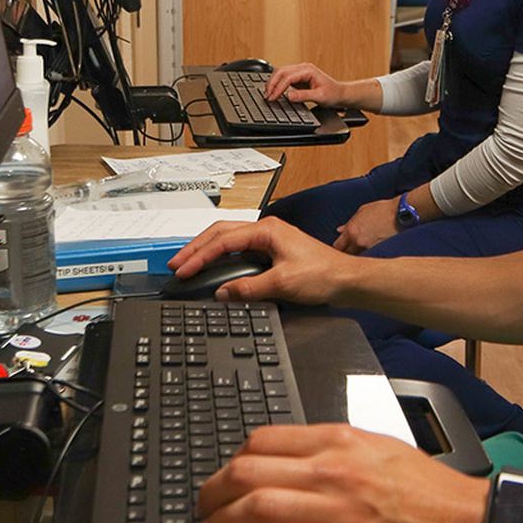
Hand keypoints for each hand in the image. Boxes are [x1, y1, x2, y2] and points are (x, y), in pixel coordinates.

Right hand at [167, 217, 352, 304]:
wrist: (346, 281)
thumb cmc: (323, 275)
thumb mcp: (282, 284)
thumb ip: (248, 288)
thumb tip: (222, 293)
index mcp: (266, 230)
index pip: (222, 240)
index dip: (199, 256)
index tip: (183, 270)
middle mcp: (266, 230)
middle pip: (221, 233)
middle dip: (196, 248)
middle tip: (176, 263)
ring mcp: (269, 239)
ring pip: (229, 239)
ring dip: (207, 251)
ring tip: (188, 264)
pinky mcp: (273, 251)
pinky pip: (240, 249)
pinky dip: (222, 257)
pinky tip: (215, 268)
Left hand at [195, 424, 488, 522]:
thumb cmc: (431, 492)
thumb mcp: (380, 449)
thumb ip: (336, 452)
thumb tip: (291, 464)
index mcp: (341, 441)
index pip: (263, 439)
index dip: (231, 460)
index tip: (223, 477)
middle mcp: (334, 471)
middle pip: (248, 472)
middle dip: (212, 492)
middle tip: (202, 508)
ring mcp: (339, 513)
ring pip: (258, 509)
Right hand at [265, 62, 351, 107]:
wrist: (339, 94)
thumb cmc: (333, 94)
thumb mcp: (320, 97)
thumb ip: (304, 96)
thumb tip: (289, 96)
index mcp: (308, 70)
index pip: (288, 76)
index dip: (278, 87)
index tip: (273, 97)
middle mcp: (303, 68)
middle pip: (281, 71)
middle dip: (272, 83)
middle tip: (267, 96)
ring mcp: (300, 71)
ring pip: (280, 73)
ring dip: (273, 83)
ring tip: (268, 94)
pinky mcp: (298, 77)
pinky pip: (283, 77)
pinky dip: (277, 83)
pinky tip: (273, 91)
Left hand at [334, 197, 399, 254]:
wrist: (400, 213)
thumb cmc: (381, 209)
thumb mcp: (362, 211)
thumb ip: (349, 222)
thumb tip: (339, 230)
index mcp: (351, 230)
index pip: (337, 246)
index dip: (338, 247)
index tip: (341, 247)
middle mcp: (357, 241)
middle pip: (345, 255)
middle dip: (345, 254)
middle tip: (348, 252)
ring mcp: (368, 248)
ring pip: (357, 258)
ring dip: (356, 256)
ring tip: (359, 252)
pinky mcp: (379, 252)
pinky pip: (368, 257)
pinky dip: (367, 256)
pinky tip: (369, 253)